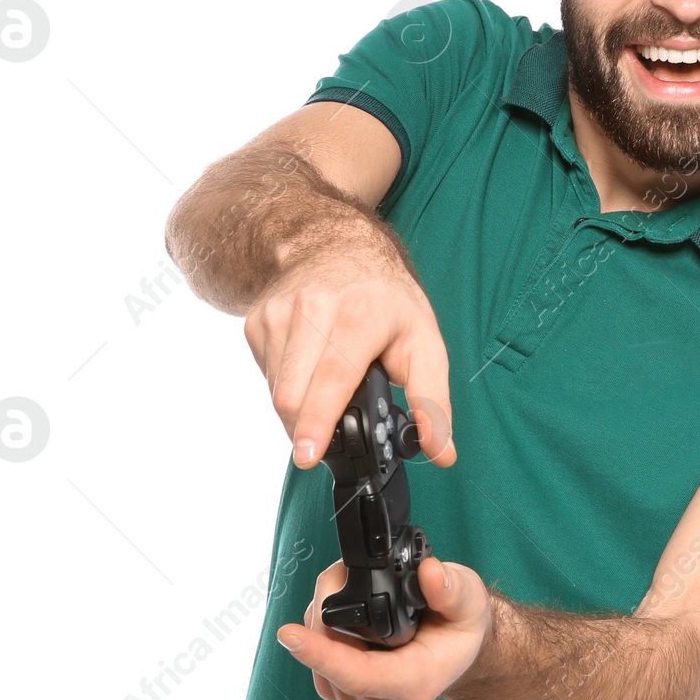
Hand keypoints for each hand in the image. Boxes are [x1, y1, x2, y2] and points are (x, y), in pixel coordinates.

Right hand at [243, 233, 455, 470]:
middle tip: (330, 437)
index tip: (308, 456)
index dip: (318, 422)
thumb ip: (434, 401)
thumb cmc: (386, 298)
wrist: (338, 243)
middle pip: (294, 396)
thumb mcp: (425, 341)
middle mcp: (313, 309)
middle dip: (309, 429)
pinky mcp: (257, 320)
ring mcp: (278, 312)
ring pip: (276, 392)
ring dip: (299, 409)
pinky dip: (287, 386)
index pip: (331, 379)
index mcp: (359, 315)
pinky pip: (266, 377)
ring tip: (328, 390)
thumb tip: (443, 453)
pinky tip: (309, 368)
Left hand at [278, 557, 490, 699]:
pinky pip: (323, 672)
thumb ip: (452, 589)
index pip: (358, 676)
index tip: (290, 634)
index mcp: (417, 681)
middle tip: (337, 573)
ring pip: (321, 670)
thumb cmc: (461, 626)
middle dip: (320, 618)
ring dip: (318, 627)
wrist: (458, 648)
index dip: (321, 655)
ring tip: (339, 587)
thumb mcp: (470, 600)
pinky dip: (321, 640)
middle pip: (332, 666)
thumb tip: (429, 573)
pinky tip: (334, 614)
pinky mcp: (353, 696)